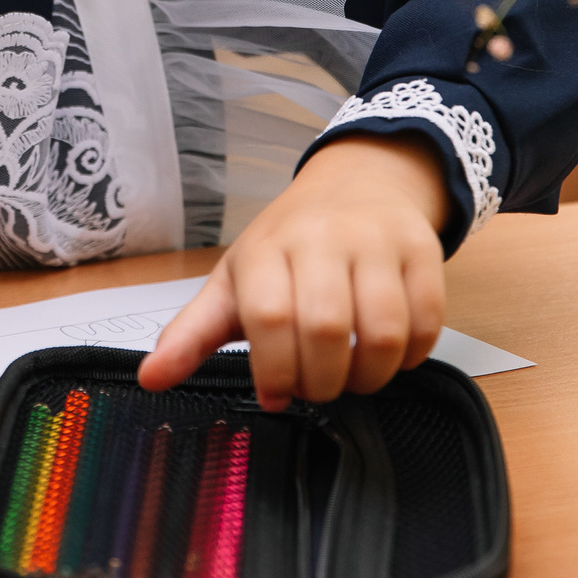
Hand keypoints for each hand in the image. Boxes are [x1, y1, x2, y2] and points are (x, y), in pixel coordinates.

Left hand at [138, 137, 449, 408]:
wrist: (356, 183)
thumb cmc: (288, 245)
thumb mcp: (234, 282)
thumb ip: (192, 333)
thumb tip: (149, 377)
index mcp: (266, 248)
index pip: (270, 318)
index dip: (276, 371)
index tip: (275, 394)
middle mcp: (322, 237)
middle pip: (326, 329)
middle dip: (322, 381)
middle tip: (318, 387)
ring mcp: (377, 240)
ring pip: (383, 331)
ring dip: (370, 374)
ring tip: (354, 374)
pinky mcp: (423, 249)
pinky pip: (428, 321)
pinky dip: (412, 355)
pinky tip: (390, 353)